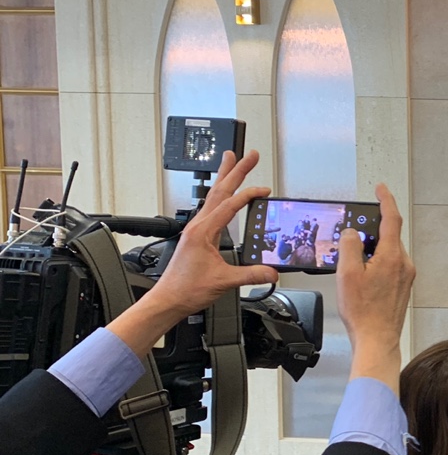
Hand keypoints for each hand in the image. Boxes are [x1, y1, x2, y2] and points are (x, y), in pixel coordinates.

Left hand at [108, 150, 277, 356]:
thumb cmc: (187, 289)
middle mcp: (198, 226)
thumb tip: (272, 271)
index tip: (264, 190)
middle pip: (219, 190)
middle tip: (248, 154)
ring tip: (232, 161)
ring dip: (225, 177)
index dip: (249, 195)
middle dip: (235, 170)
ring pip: (213, 196)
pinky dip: (222, 196)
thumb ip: (251, 275)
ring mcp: (196, 229)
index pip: (230, 205)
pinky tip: (225, 195)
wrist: (168, 299)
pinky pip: (211, 208)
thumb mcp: (224, 281)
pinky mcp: (197, 236)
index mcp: (203, 231)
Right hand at [337, 184, 415, 390]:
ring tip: (353, 263)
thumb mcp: (347, 274)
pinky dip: (377, 263)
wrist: (377, 340)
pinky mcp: (402, 288)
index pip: (391, 219)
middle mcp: (404, 264)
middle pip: (389, 236)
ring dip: (373, 249)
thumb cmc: (363, 312)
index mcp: (392, 256)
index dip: (385, 200)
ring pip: (389, 252)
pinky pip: (390, 266)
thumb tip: (353, 232)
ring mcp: (405, 277)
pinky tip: (362, 277)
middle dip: (372, 229)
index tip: (380, 189)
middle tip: (354, 232)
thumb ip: (349, 246)